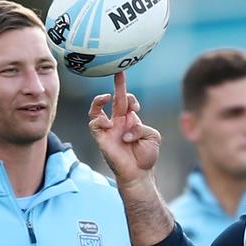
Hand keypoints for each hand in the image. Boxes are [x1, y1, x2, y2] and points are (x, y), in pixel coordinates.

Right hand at [88, 72, 160, 186]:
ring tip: (106, 97)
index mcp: (130, 119)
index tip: (135, 107)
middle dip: (118, 84)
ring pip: (97, 109)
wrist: (139, 173)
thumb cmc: (146, 155)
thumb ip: (141, 127)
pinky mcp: (101, 138)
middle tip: (119, 72)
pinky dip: (99, 120)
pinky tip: (108, 123)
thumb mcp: (152, 136)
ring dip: (100, 101)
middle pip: (115, 99)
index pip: (127, 100)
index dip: (130, 98)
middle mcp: (118, 122)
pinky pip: (94, 124)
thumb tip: (126, 127)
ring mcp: (109, 130)